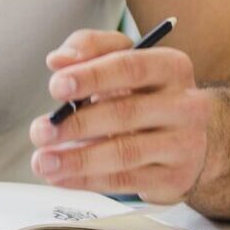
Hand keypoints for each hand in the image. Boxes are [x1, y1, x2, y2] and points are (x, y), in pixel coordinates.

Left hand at [26, 29, 211, 203]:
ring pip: (125, 153)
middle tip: (41, 130)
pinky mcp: (174, 178)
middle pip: (126, 112)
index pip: (131, 67)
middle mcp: (186, 105)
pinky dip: (85, 180)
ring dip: (77, 158)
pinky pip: (124, 181)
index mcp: (172, 68)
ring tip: (44, 160)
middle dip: (76, 123)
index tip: (57, 85)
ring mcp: (184, 145)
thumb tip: (60, 59)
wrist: (189, 140)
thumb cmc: (147, 96)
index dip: (92, 76)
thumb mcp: (124, 61)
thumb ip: (91, 49)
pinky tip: (61, 176)